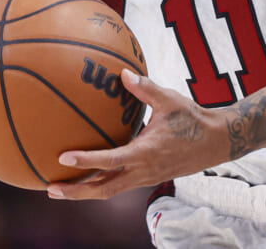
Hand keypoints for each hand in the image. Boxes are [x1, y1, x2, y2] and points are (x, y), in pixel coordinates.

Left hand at [46, 69, 228, 200]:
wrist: (216, 142)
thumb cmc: (192, 119)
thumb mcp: (169, 100)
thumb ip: (145, 88)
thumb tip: (122, 73)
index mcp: (145, 153)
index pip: (110, 161)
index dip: (86, 161)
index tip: (63, 158)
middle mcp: (143, 171)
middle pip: (104, 190)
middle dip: (76, 192)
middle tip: (50, 189)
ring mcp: (145, 178)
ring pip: (110, 191)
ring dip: (85, 192)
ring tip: (60, 188)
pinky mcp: (147, 178)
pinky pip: (119, 185)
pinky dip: (100, 184)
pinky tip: (87, 175)